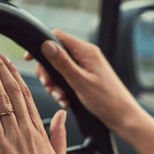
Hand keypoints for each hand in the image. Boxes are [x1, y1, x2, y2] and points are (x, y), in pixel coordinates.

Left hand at [0, 46, 67, 153]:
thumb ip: (58, 135)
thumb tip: (58, 116)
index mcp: (39, 133)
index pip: (26, 97)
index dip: (16, 78)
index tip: (9, 64)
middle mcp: (27, 130)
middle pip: (13, 92)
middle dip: (2, 69)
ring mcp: (13, 136)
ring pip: (1, 98)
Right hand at [25, 29, 142, 133]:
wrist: (123, 117)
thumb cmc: (106, 100)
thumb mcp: (79, 81)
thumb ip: (62, 62)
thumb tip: (46, 44)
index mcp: (86, 51)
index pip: (57, 37)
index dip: (41, 46)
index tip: (29, 59)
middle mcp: (86, 56)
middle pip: (56, 55)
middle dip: (48, 72)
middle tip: (49, 87)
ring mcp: (87, 67)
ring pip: (60, 70)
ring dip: (56, 85)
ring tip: (61, 98)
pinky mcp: (87, 78)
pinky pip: (68, 79)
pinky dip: (64, 90)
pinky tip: (66, 101)